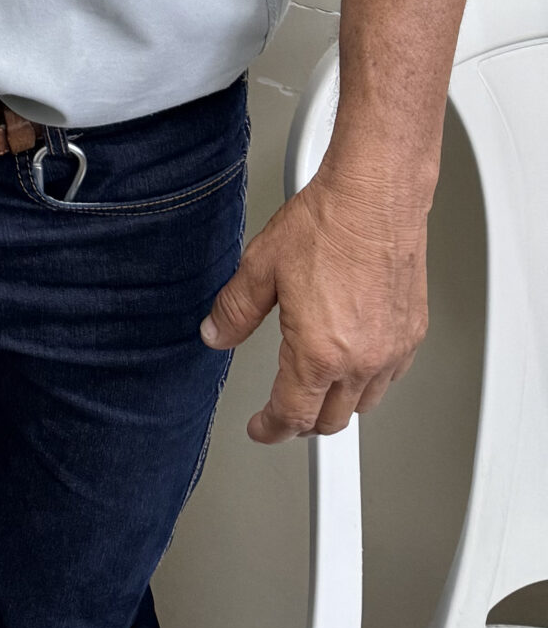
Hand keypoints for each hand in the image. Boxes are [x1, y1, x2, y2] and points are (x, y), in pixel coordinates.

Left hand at [201, 169, 427, 440]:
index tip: (261, 429)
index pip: (293, 415)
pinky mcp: (413, 334)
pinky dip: (369, 381)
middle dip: (303, 422)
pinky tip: (354, 362)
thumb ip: (235, 310)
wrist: (375, 198)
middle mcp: (361, 360)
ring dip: (338, 405)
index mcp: (319, 352)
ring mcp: (391, 350)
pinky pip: (390, 376)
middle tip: (284, 412)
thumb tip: (215, 334)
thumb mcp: (261, 267)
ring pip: (364, 403)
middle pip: (331, 419)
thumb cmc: (327, 225)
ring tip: (316, 390)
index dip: (271, 428)